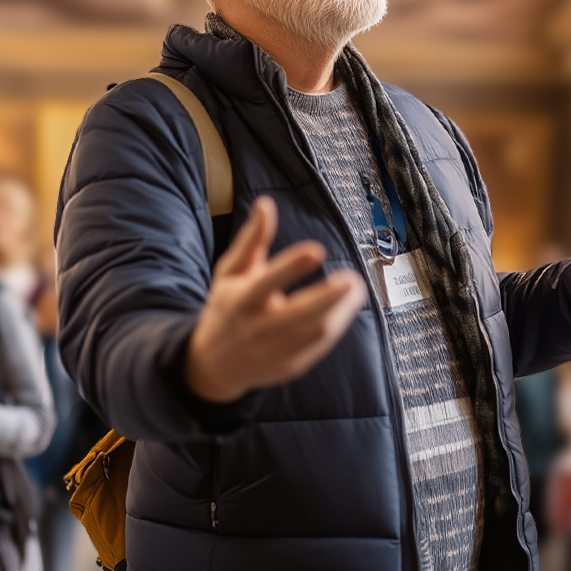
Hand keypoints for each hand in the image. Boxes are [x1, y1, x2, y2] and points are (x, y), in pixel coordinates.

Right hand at [185, 197, 367, 403]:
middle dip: (329, 297)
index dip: (291, 267)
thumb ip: (252, 240)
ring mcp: (273, 351)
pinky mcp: (289, 367)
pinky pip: (319, 347)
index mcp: (241, 300)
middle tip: (352, 278)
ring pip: (314, 332)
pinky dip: (337, 326)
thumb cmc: (227, 307)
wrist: (213, 364)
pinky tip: (346, 308)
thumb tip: (265, 204)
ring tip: (356, 288)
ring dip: (340, 310)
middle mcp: (256, 328)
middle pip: (298, 315)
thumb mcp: (231, 272)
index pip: (267, 282)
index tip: (316, 250)